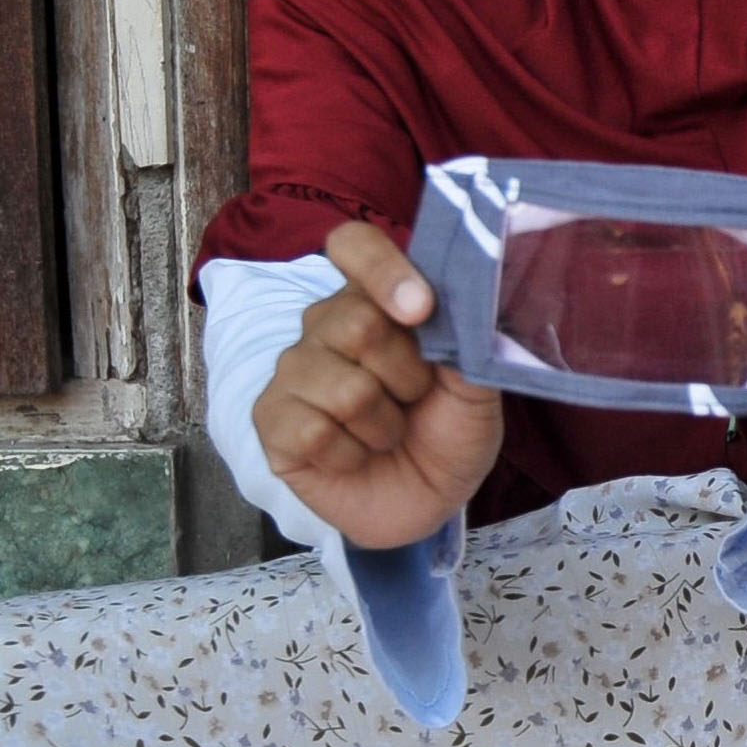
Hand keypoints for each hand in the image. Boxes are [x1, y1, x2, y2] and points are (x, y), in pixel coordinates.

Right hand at [252, 221, 506, 547]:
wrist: (429, 501)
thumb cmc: (448, 433)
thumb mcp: (475, 390)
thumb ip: (466, 344)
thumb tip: (459, 309)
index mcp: (376, 299)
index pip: (354, 245)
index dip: (382, 269)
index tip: (421, 309)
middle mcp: (326, 324)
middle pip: (356, 323)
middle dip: (407, 375)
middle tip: (416, 399)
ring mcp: (293, 371)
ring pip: (345, 389)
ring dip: (385, 426)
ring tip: (388, 434)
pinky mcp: (271, 420)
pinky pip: (313, 432)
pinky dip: (352, 456)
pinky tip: (355, 457)